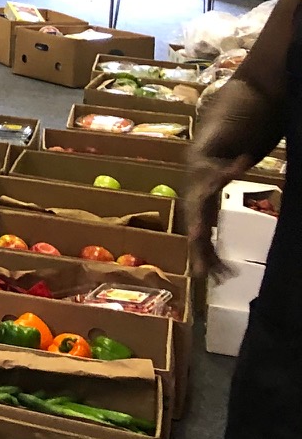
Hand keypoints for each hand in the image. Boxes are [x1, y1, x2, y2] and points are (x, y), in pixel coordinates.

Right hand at [186, 160, 236, 283]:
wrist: (197, 168)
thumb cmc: (209, 168)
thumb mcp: (219, 167)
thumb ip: (231, 167)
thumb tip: (245, 157)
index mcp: (194, 201)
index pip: (195, 216)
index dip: (197, 227)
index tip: (199, 239)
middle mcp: (193, 216)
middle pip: (194, 238)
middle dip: (198, 256)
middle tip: (202, 275)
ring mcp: (196, 223)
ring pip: (200, 248)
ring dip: (209, 264)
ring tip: (220, 281)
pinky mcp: (203, 228)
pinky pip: (207, 247)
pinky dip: (213, 260)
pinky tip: (223, 275)